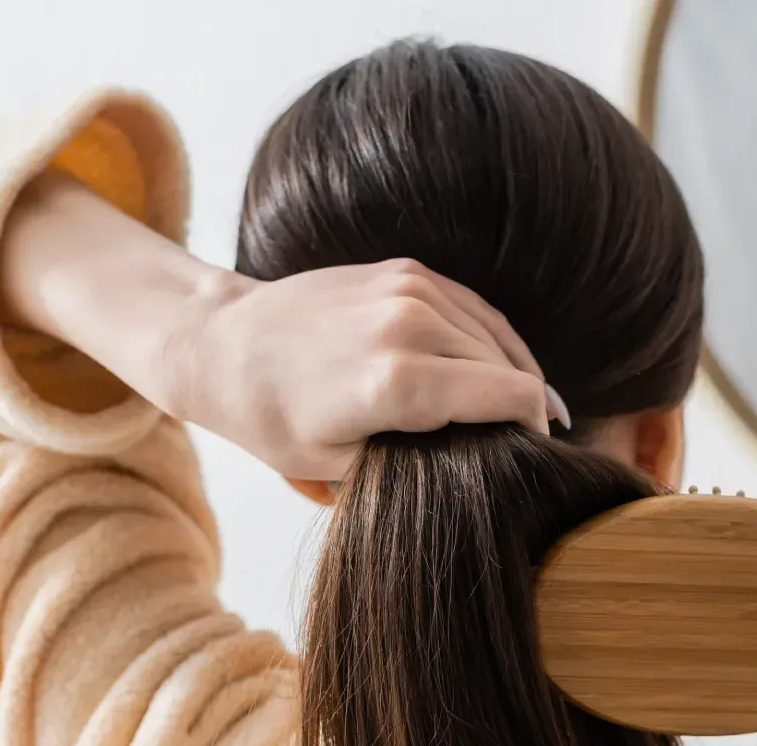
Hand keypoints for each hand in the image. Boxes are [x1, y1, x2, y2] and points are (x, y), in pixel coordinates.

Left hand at [169, 259, 564, 479]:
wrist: (222, 345)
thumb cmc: (272, 417)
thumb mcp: (341, 464)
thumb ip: (420, 458)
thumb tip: (482, 460)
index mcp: (397, 382)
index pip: (512, 399)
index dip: (534, 433)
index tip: (534, 459)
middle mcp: (411, 325)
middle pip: (510, 369)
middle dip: (524, 408)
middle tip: (525, 446)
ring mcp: (410, 288)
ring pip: (498, 336)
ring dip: (513, 372)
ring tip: (520, 412)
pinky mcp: (407, 270)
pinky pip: (473, 309)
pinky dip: (491, 341)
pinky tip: (496, 369)